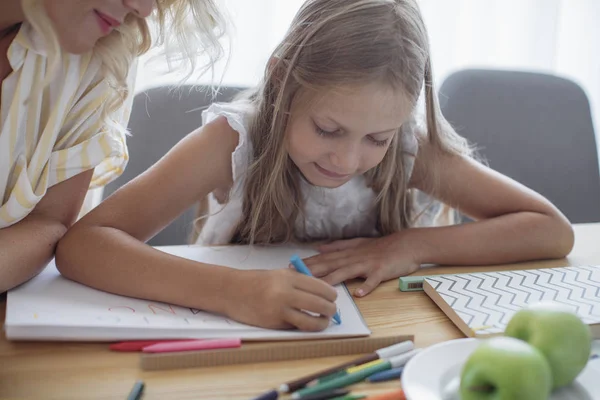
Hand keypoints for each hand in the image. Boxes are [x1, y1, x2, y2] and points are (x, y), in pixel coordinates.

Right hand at [224, 269, 337, 330]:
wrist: (231, 290)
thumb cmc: (256, 282)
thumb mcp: (279, 275)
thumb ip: (299, 282)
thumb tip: (323, 294)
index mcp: (289, 277)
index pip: (321, 287)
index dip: (331, 294)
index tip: (333, 298)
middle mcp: (286, 292)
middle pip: (320, 304)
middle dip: (331, 310)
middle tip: (331, 311)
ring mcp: (279, 309)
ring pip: (311, 321)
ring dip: (322, 323)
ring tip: (323, 321)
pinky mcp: (274, 323)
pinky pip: (296, 327)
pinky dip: (304, 326)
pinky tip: (304, 323)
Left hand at [304, 232, 420, 296]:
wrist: (406, 244)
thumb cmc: (382, 246)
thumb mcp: (358, 243)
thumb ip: (338, 246)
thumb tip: (319, 247)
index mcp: (348, 253)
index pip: (324, 258)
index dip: (307, 263)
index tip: (290, 267)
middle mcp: (354, 257)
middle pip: (331, 264)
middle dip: (313, 270)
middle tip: (296, 276)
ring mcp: (368, 264)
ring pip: (347, 272)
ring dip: (334, 279)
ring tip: (320, 287)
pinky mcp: (381, 271)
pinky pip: (373, 280)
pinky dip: (366, 286)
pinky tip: (359, 294)